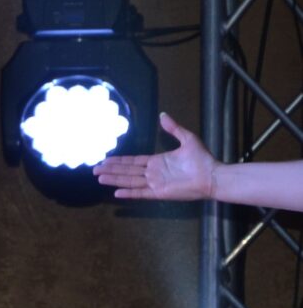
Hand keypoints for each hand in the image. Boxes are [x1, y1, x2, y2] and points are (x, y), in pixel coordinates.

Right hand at [94, 112, 217, 200]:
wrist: (212, 176)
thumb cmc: (202, 159)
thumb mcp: (187, 139)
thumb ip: (174, 128)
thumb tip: (163, 115)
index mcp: (157, 162)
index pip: (133, 161)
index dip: (119, 161)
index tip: (106, 159)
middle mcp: (153, 173)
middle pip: (127, 171)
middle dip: (111, 170)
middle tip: (95, 169)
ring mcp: (154, 183)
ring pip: (129, 180)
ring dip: (114, 179)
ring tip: (99, 178)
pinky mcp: (159, 193)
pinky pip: (140, 193)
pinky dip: (128, 193)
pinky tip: (116, 193)